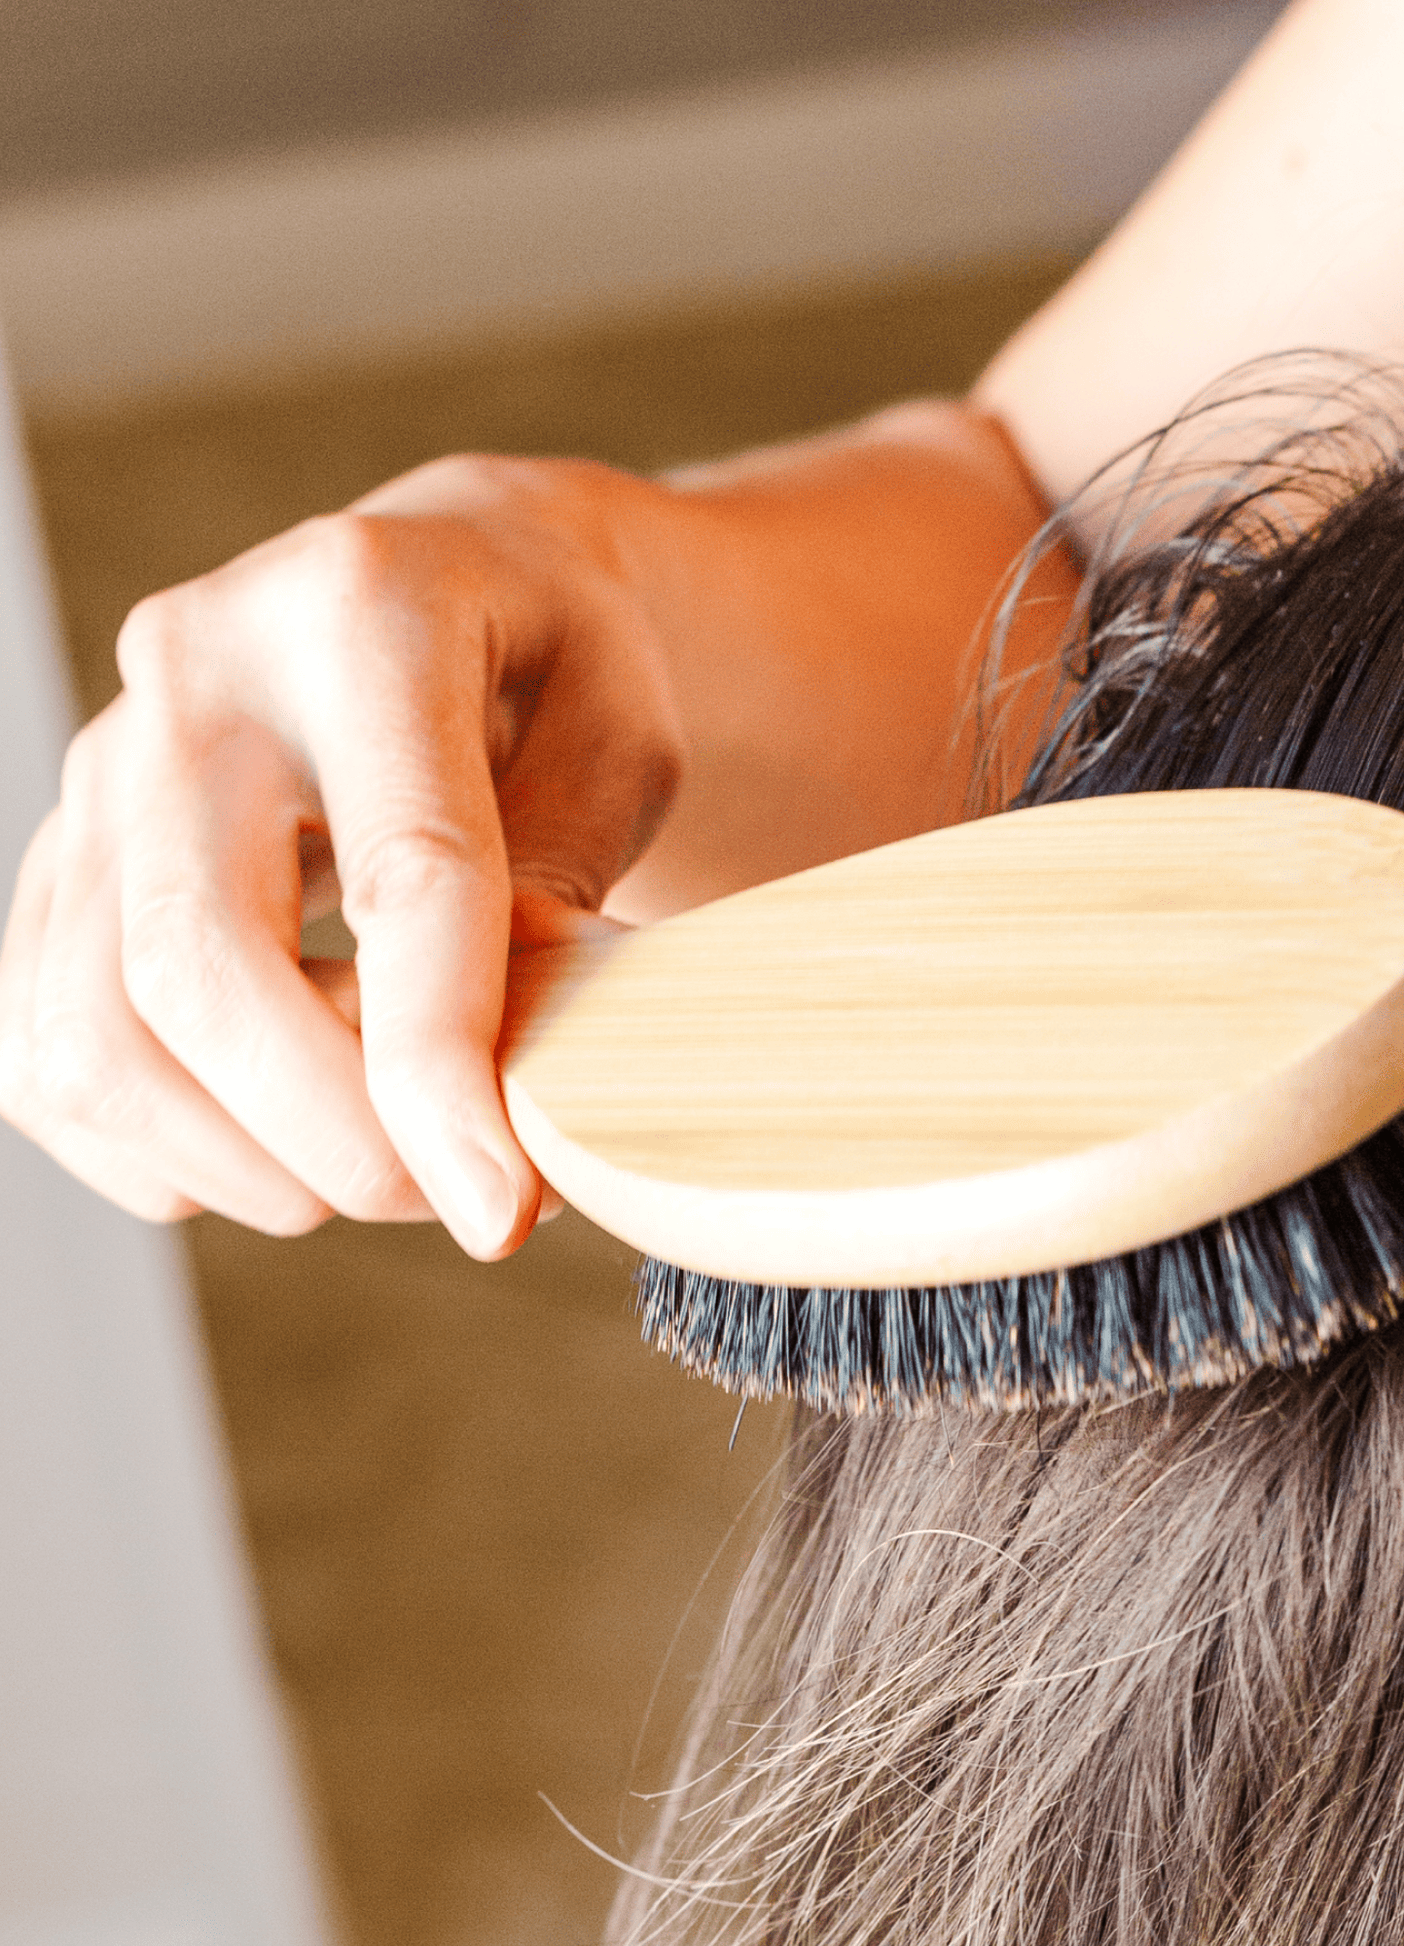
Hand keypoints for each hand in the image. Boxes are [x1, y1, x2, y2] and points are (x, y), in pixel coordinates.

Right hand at [0, 453, 681, 1256]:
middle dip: (335, 1139)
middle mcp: (196, 675)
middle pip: (201, 969)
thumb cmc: (550, 667)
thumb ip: (564, 888)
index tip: (501, 1212)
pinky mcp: (55, 854)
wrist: (433, 585)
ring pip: (97, 1037)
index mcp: (367, 615)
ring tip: (380, 1161)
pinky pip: (44, 1057)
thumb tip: (488, 1083)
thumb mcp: (621, 743)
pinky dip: (158, 1148)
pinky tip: (273, 1134)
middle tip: (451, 1197)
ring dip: (248, 1161)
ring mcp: (99, 765)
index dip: (443, 1066)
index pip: (402, 874)